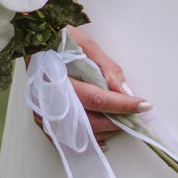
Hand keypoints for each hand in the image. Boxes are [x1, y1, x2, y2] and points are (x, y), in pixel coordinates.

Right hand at [52, 30, 150, 144]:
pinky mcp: (41, 116)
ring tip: (121, 123)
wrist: (33, 38)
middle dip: (115, 122)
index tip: (144, 106)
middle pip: (88, 121)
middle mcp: (48, 98)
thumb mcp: (86, 44)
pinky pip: (64, 138)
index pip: (97, 99)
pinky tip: (101, 137)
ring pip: (78, 134)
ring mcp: (42, 110)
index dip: (122, 105)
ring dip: (103, 132)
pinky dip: (85, 140)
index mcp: (58, 77)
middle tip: (136, 118)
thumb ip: (106, 69)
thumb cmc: (58, 37)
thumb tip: (125, 91)